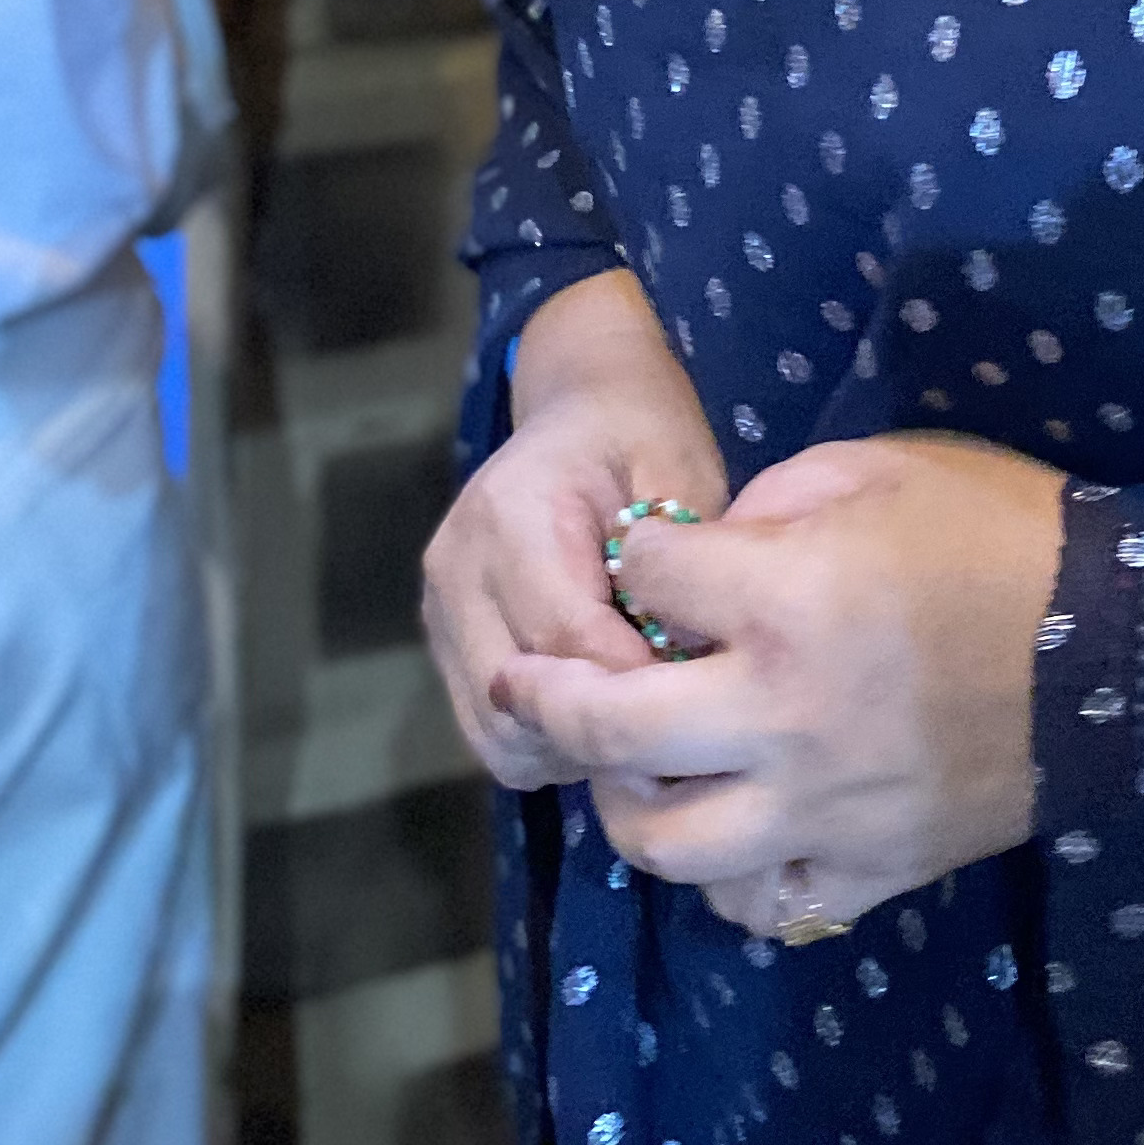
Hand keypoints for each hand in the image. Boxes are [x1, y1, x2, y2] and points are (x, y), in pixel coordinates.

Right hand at [422, 271, 726, 792]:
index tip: (703, 694)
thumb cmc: (642, 430)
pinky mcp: (445, 638)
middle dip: (604, 724)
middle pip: (521, 700)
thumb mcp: (680, 468)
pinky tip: (602, 704)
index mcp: (510, 515)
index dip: (639, 683)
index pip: (568, 639)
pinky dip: (544, 738)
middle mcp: (457, 567)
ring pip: (497, 732)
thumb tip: (686, 659)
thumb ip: (681, 560)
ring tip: (641, 710)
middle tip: (678, 715)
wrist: (580, 401)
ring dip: (571, 742)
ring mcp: (440, 608)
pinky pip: (487, 728)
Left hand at [491, 434, 1067, 933]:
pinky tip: (732, 828)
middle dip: (552, 701)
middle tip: (529, 685)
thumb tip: (706, 552)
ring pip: (666, 846)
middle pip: (613, 734)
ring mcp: (823, 806)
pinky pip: (761, 901)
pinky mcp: (869, 865)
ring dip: (630, 804)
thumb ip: (775, 500)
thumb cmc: (1001, 530)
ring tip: (633, 769)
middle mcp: (783, 716)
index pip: (645, 583)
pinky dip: (729, 873)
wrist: (1122, 643)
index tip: (649, 556)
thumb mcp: (884, 464)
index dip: (637, 558)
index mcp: (785, 600)